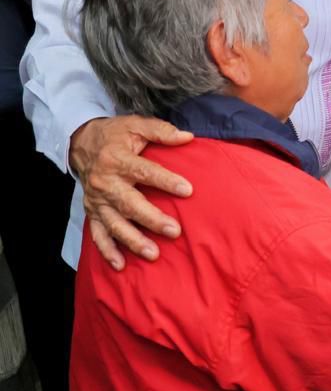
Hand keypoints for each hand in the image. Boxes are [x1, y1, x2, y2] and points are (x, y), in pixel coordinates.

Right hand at [69, 116, 194, 270]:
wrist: (82, 143)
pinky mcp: (92, 212)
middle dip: (151, 219)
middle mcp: (105, 182)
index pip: (145, 171)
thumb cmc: (116, 135)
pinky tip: (121, 265)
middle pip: (129, 204)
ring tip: (153, 253)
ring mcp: (97, 200)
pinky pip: (97, 234)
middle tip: (174, 231)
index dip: (166, 181)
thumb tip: (188, 137)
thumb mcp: (136, 125)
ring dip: (133, 240)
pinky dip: (107, 251)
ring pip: (114, 224)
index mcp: (117, 159)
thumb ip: (161, 131)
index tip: (188, 190)